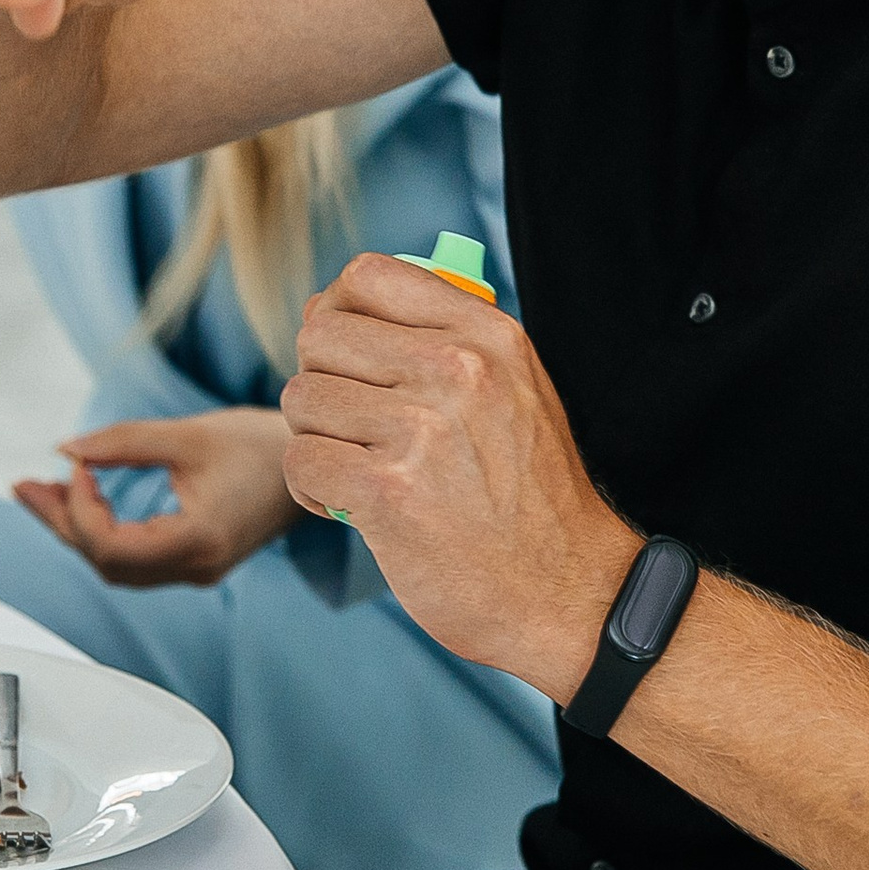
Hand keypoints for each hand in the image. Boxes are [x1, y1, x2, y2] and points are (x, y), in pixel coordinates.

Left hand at [13, 407, 300, 586]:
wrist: (319, 458)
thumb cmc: (262, 442)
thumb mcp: (188, 434)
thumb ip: (123, 443)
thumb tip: (65, 450)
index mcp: (198, 541)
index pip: (111, 548)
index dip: (80, 509)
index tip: (78, 463)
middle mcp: (196, 567)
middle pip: (106, 562)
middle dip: (61, 521)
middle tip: (22, 486)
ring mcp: (197, 569)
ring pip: (117, 564)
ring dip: (77, 527)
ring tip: (41, 489)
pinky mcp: (196, 558)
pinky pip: (135, 556)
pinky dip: (104, 529)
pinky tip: (86, 498)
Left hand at [279, 255, 639, 691]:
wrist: (567, 592)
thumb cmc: (533, 494)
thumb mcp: (517, 387)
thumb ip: (447, 339)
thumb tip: (339, 306)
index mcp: (486, 336)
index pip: (367, 276)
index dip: (336, 309)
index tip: (344, 350)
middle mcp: (455, 371)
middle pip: (320, 335)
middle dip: (320, 378)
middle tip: (349, 421)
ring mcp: (419, 431)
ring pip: (302, 398)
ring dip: (315, 437)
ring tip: (356, 466)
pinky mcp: (386, 494)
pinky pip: (301, 460)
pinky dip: (313, 488)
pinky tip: (350, 506)